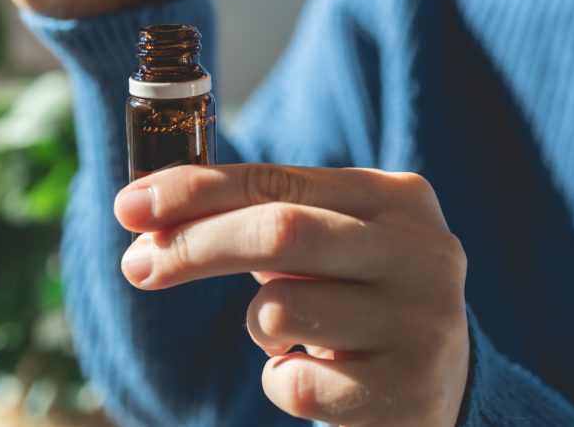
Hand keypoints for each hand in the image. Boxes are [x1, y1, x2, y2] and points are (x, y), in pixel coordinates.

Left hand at [114, 164, 470, 426]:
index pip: (279, 181)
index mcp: (398, 200)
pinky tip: (321, 379)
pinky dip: (281, 381)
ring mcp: (422, 323)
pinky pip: (293, 384)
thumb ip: (261, 218)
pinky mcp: (409, 391)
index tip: (130, 205)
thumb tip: (149, 217)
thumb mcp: (332, 245)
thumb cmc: (362, 300)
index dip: (196, 190)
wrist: (443, 386)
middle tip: (139, 265)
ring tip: (296, 337)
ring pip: (278, 311)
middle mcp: (421, 253)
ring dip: (258, 326)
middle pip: (280, 231)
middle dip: (194, 246)